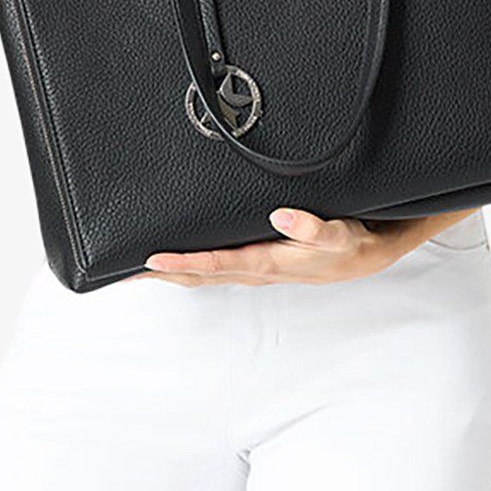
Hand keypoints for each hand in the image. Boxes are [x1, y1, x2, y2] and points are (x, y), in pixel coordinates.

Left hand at [139, 208, 423, 287]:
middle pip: (198, 275)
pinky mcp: (260, 262)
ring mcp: (256, 268)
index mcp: (269, 262)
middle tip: (120, 272)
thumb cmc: (352, 243)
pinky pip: (216, 266)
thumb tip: (281, 216)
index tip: (151, 261)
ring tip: (137, 269)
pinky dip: (190, 266)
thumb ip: (313, 226)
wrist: (370, 255)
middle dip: (161, 275)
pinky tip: (178, 260)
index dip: (183, 263)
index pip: (217, 264)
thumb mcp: (340, 233)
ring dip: (170, 273)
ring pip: (204, 273)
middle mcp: (257, 269)